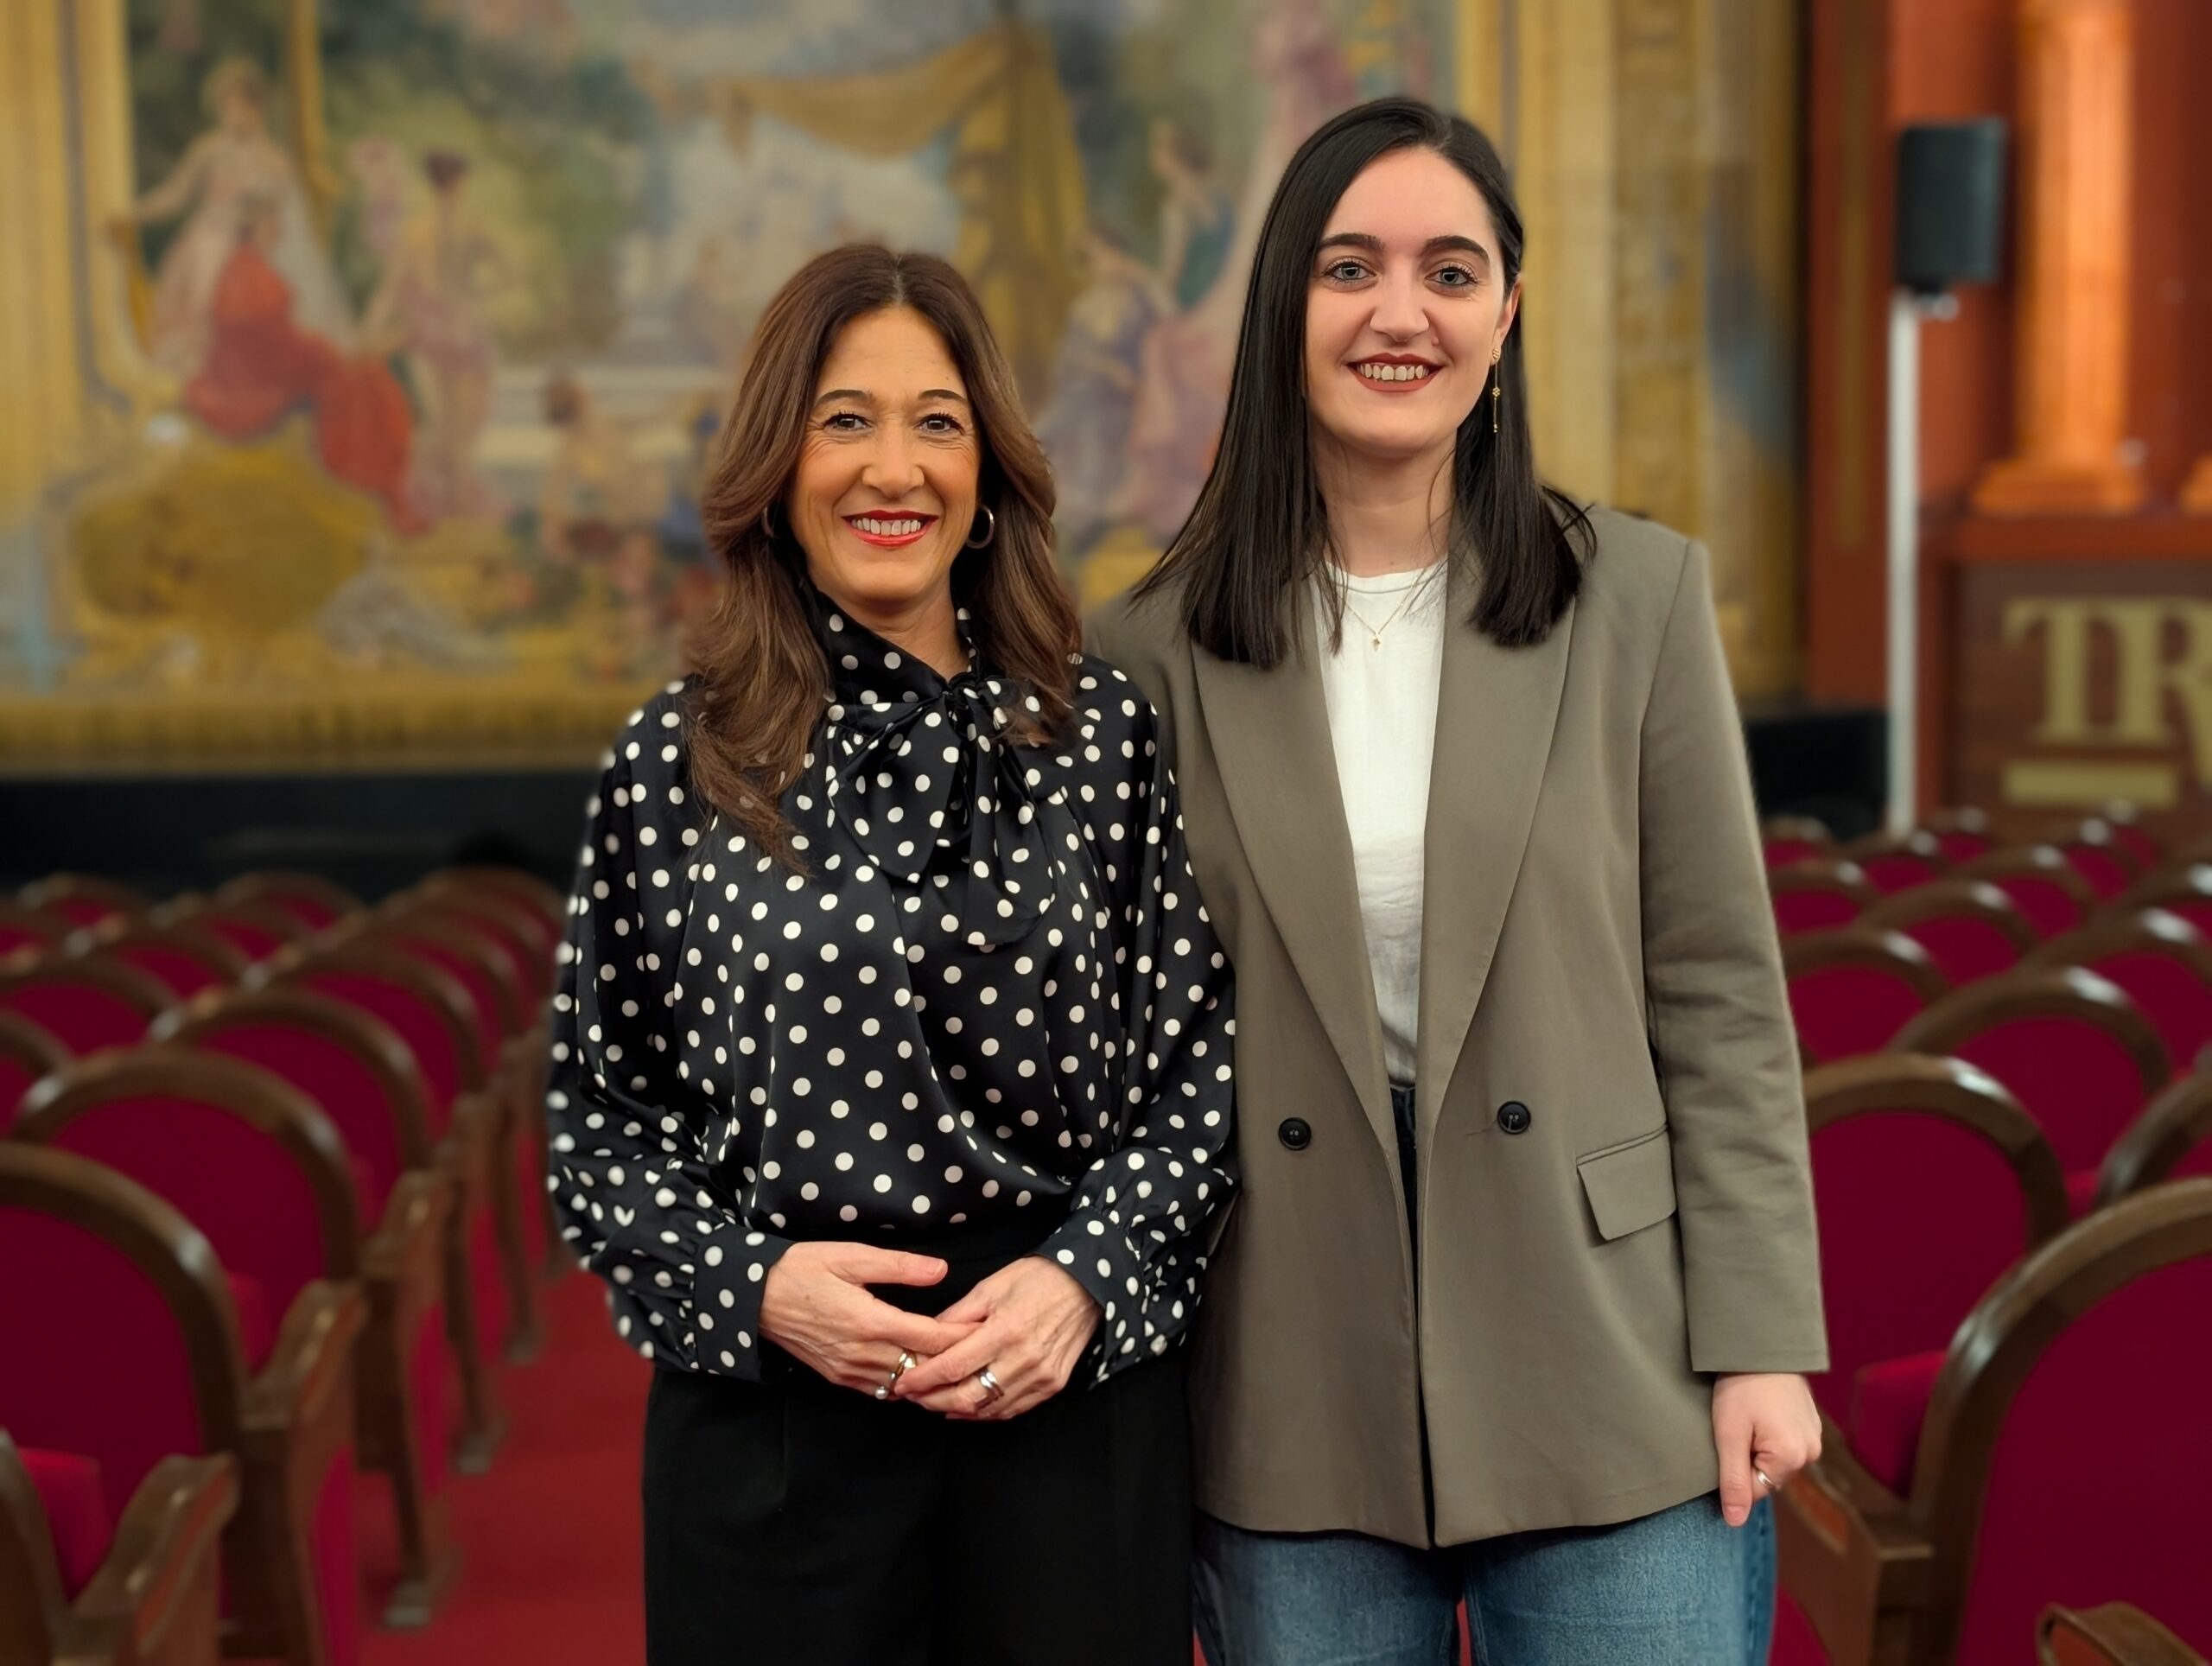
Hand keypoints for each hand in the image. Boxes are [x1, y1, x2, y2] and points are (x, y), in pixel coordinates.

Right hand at [757, 1241, 977, 1395]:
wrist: (753, 1297)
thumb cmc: (802, 1269)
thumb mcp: (852, 1257)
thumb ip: (900, 1267)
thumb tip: (941, 1270)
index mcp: (871, 1321)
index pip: (930, 1338)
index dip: (961, 1336)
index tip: (985, 1330)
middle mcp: (863, 1353)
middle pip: (922, 1368)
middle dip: (952, 1362)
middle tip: (980, 1351)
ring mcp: (849, 1370)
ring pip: (903, 1385)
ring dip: (928, 1377)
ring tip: (955, 1366)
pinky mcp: (838, 1377)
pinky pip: (881, 1390)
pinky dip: (904, 1385)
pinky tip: (917, 1373)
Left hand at [892, 1256, 1100, 1419]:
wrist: (1086, 1284)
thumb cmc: (1037, 1279)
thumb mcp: (991, 1286)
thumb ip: (957, 1315)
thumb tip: (927, 1337)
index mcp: (1005, 1330)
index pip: (954, 1366)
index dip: (924, 1379)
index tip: (903, 1382)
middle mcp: (1024, 1359)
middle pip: (968, 1396)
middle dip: (933, 1401)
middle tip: (913, 1397)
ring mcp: (1041, 1376)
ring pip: (988, 1409)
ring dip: (955, 1410)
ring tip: (934, 1402)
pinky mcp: (1052, 1385)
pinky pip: (1011, 1409)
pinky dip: (984, 1413)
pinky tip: (965, 1408)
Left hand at [1712, 1372, 1820, 1526]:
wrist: (1761, 1345)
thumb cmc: (1741, 1388)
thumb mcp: (1729, 1435)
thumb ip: (1733, 1481)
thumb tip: (1735, 1522)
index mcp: (1792, 1458)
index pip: (1755, 1489)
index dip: (1733, 1470)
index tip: (1725, 1441)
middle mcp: (1810, 1453)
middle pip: (1767, 1475)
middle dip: (1747, 1457)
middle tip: (1736, 1424)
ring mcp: (1814, 1438)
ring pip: (1775, 1459)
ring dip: (1758, 1445)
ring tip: (1748, 1415)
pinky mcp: (1811, 1424)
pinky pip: (1785, 1443)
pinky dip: (1770, 1434)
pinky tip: (1760, 1411)